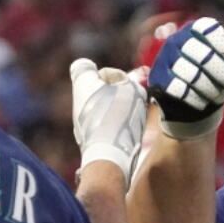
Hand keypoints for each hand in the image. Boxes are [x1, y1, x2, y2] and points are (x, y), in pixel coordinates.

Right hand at [70, 59, 147, 188]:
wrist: (106, 155)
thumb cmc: (97, 116)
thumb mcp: (84, 83)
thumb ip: (83, 69)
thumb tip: (85, 67)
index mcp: (135, 88)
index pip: (107, 75)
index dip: (93, 82)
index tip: (91, 94)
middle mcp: (140, 106)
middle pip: (109, 94)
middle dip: (97, 99)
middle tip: (90, 110)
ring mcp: (136, 126)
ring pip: (109, 112)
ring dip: (99, 115)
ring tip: (93, 125)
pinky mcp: (129, 143)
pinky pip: (110, 129)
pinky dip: (102, 131)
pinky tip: (97, 137)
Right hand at [147, 17, 223, 139]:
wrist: (196, 102)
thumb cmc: (219, 75)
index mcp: (196, 29)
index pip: (210, 30)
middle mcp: (177, 40)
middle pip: (204, 56)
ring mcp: (165, 60)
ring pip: (193, 75)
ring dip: (213, 90)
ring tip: (222, 97)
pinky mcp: (158, 80)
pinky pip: (179, 90)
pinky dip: (197, 99)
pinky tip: (204, 102)